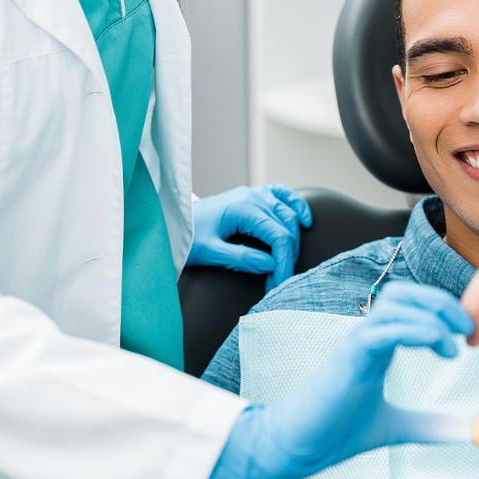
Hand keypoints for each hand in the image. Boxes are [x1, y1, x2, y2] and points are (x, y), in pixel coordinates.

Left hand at [188, 184, 313, 289]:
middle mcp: (253, 196)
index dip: (284, 263)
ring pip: (288, 214)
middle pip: (287, 227)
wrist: (172, 220)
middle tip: (278, 283)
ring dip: (292, 240)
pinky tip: (305, 221)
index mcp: (243, 208)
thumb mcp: (209, 252)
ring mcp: (254, 193)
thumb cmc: (187, 236)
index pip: (278, 236)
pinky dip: (296, 206)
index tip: (280, 285)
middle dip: (287, 257)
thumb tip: (270, 264)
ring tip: (284, 265)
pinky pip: (283, 195)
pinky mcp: (253, 196)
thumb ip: (240, 258)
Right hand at [199, 282, 473, 478]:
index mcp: (376, 346)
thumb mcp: (395, 428)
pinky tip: (440, 348)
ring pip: (395, 303)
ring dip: (433, 314)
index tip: (468, 337)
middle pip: (404, 292)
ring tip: (456, 343)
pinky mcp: (349, 358)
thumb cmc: (335, 432)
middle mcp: (367, 337)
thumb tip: (465, 432)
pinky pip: (384, 330)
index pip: (410, 305)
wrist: (296, 448)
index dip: (442, 310)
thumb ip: (428, 426)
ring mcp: (356, 344)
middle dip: (441, 302)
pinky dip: (416, 330)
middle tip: (469, 330)